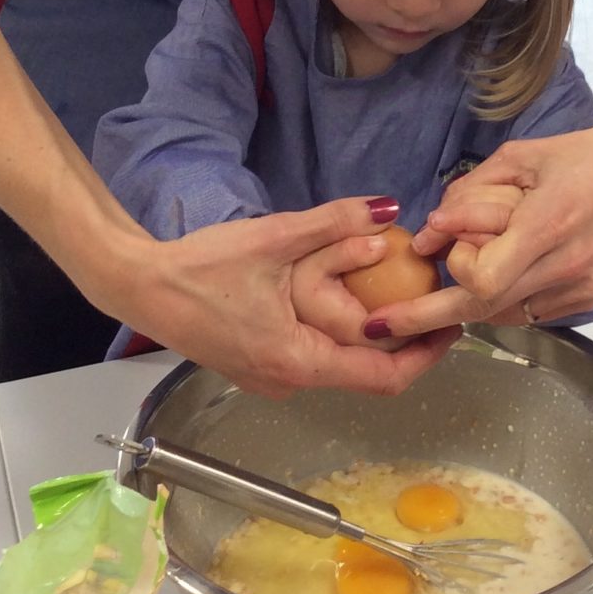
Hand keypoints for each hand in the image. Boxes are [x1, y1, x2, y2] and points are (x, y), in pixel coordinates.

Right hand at [118, 197, 456, 397]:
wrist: (139, 284)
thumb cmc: (200, 267)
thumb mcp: (274, 238)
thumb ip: (334, 224)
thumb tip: (389, 212)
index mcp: (299, 361)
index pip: (384, 378)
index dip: (427, 354)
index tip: (453, 325)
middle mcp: (289, 382)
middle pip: (364, 370)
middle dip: (400, 333)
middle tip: (428, 295)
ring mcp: (270, 378)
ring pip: (337, 360)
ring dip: (366, 327)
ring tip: (393, 287)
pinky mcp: (257, 364)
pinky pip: (312, 353)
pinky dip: (336, 326)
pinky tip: (342, 291)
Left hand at [359, 116, 592, 338]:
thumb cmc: (578, 154)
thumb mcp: (517, 158)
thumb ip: (468, 196)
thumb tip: (428, 234)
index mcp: (545, 227)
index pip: (480, 279)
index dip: (453, 267)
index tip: (438, 247)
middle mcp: (563, 268)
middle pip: (482, 309)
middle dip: (430, 316)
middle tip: (384, 323)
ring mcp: (579, 289)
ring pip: (503, 315)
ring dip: (470, 302)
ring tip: (456, 274)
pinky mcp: (588, 298)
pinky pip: (528, 312)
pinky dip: (502, 299)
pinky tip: (501, 271)